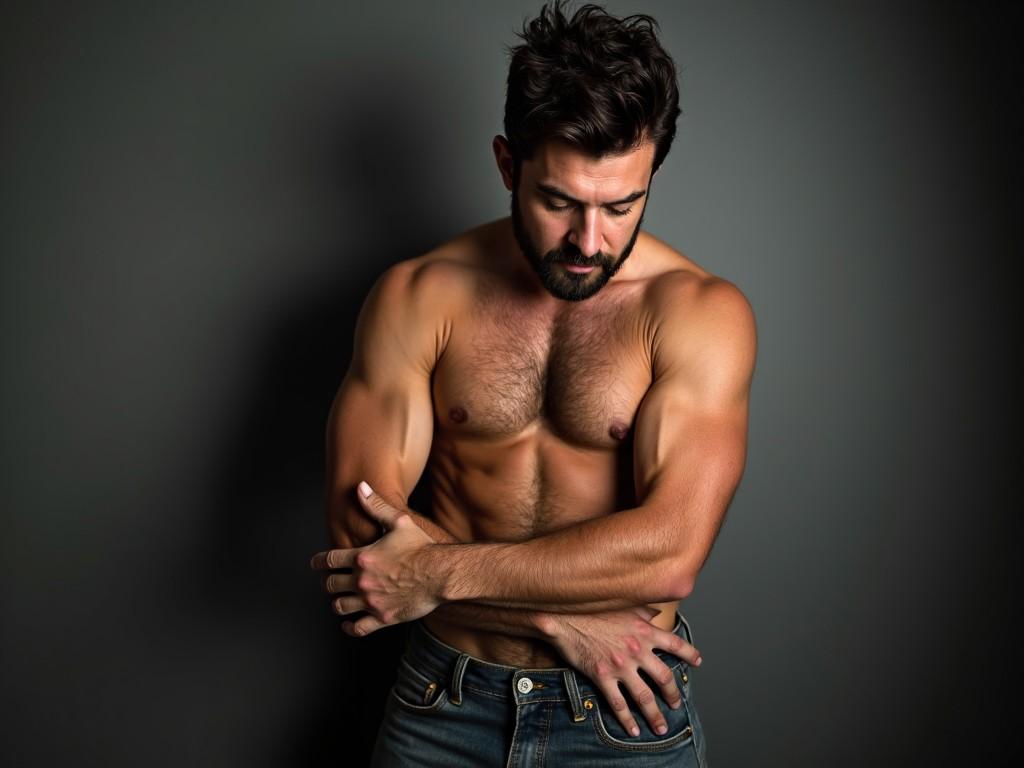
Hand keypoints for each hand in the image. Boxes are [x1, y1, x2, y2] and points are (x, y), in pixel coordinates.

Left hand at [311, 481, 440, 636]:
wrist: (440, 574)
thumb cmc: (422, 547)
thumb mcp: (399, 521)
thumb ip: (376, 506)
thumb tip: (360, 488)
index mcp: (362, 557)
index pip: (329, 560)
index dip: (318, 561)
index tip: (315, 563)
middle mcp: (362, 581)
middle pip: (330, 584)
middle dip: (328, 582)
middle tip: (329, 581)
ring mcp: (371, 601)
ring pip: (340, 606)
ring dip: (337, 602)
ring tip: (339, 600)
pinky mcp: (382, 618)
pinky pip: (357, 628)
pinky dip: (349, 627)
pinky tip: (349, 624)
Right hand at [539, 606, 701, 736]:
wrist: (565, 616)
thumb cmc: (593, 607)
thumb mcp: (623, 604)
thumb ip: (643, 610)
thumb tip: (657, 612)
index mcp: (644, 630)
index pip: (675, 644)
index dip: (689, 654)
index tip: (697, 662)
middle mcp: (637, 650)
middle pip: (664, 678)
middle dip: (673, 695)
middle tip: (676, 704)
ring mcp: (620, 666)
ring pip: (645, 697)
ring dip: (655, 715)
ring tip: (661, 726)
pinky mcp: (602, 677)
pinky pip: (618, 704)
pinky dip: (627, 720)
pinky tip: (633, 729)